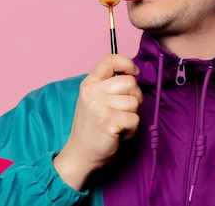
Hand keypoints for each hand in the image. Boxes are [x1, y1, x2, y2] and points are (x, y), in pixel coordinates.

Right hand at [53, 54, 142, 190]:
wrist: (79, 156)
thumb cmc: (92, 128)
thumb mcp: (94, 100)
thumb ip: (109, 85)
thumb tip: (134, 73)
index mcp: (89, 84)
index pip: (110, 59)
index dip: (127, 63)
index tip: (134, 73)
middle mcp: (92, 92)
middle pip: (130, 82)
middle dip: (134, 97)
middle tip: (123, 111)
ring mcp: (98, 106)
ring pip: (134, 102)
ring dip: (132, 116)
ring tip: (118, 124)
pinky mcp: (107, 122)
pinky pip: (135, 119)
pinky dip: (132, 129)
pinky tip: (119, 133)